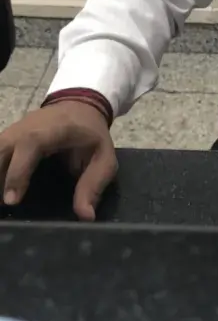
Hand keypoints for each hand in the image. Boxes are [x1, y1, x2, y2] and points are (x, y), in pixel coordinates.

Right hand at [0, 102, 117, 220]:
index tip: (12, 199)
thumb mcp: (104, 158)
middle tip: (2, 207)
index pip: (29, 144)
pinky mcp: (7, 136)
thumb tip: (85, 216)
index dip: (18, 172)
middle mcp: (26, 127)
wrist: (79, 105)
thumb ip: (94, 185)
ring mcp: (13, 130)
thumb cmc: (91, 134)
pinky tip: (0, 192)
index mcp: (53, 129)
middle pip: (1, 149)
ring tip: (1, 203)